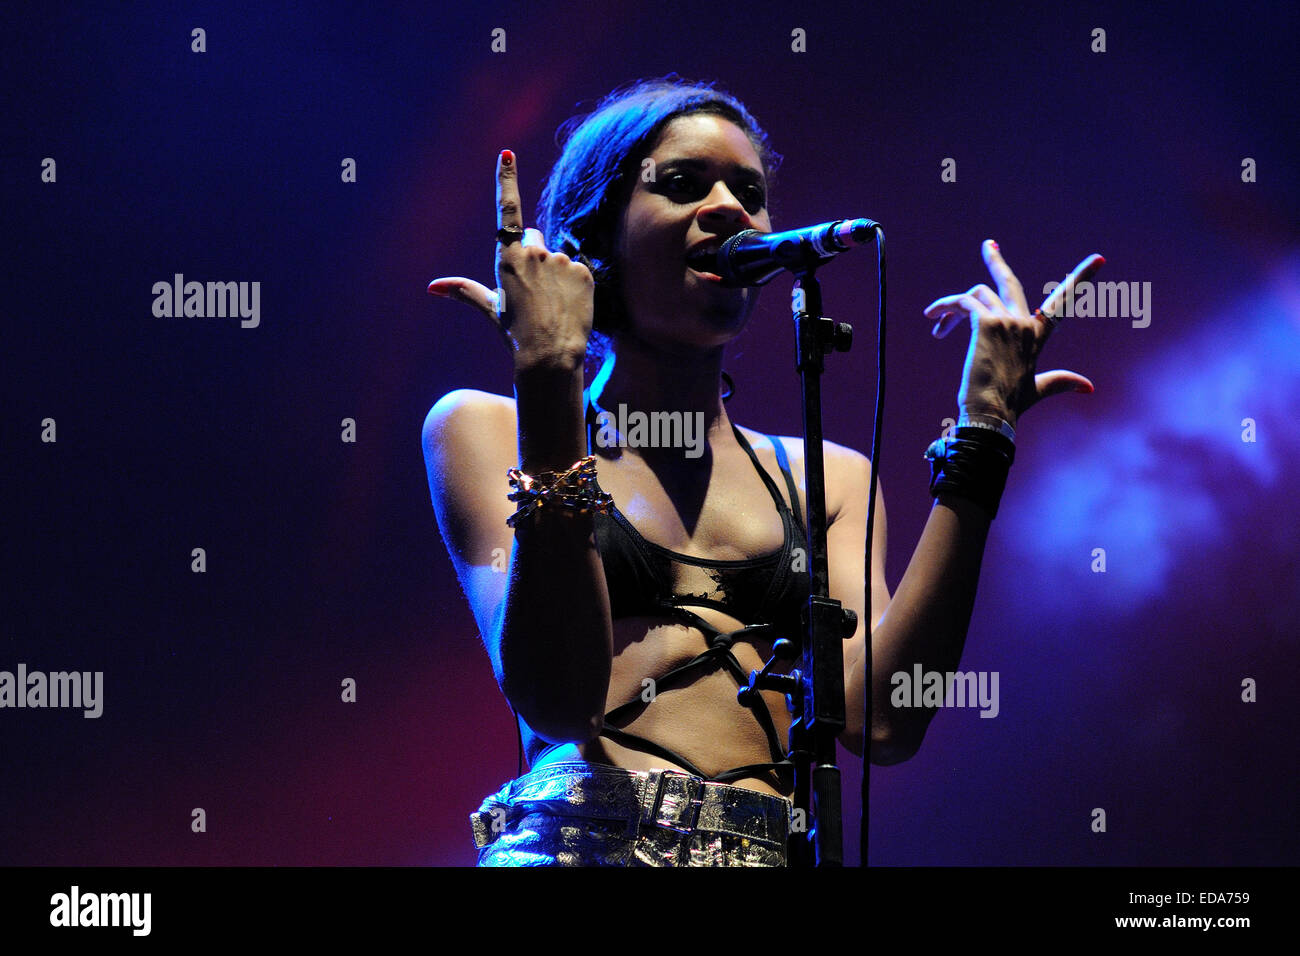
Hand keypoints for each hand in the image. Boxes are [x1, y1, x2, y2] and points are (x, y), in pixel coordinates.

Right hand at [428, 149, 594, 371]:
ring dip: (555, 275)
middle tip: (534, 291)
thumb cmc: (515, 334)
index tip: (506, 154)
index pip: (509, 211)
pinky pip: (578, 270)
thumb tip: (433, 287)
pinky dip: (575, 285)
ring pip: (557, 257)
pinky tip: (569, 306)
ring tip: (552, 305)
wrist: (550, 356)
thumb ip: (465, 291)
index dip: (506, 180)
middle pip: (535, 239)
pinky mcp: (584, 271)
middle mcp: (535, 252)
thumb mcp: (491, 309)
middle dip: (533, 256)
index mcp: (508, 257)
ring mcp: (561, 260)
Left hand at [924, 240, 1103, 429]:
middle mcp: (1024, 323)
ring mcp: (1007, 321)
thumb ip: (1061, 382)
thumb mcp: (1037, 390)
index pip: (1063, 302)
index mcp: (1037, 336)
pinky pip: (962, 303)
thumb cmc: (1010, 405)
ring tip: (935, 318)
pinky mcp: (986, 322)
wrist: (991, 415)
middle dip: (996, 260)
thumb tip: (1090, 387)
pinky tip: (933, 320)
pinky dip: (945, 308)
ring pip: (976, 294)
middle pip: (1010, 282)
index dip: (1081, 280)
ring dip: (953, 306)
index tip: (1099, 259)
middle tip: (989, 244)